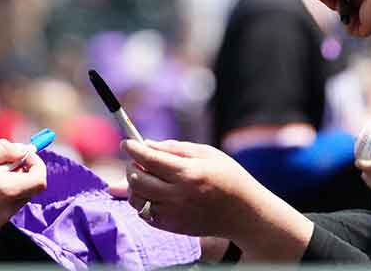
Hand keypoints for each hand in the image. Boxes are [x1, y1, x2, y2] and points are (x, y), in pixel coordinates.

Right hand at [0, 139, 46, 242]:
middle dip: (21, 174)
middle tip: (2, 163)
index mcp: (4, 191)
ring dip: (7, 188)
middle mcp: (3, 212)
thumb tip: (24, 150)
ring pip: (13, 203)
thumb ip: (4, 150)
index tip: (25, 155)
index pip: (39, 180)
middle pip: (27, 192)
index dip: (37, 164)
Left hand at [123, 139, 267, 239]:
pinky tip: (153, 193)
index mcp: (188, 173)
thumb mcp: (207, 153)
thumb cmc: (228, 177)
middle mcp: (178, 195)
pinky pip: (144, 214)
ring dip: (134, 185)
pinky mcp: (172, 227)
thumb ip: (175, 148)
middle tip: (138, 160)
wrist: (244, 213)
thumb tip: (147, 144)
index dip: (133, 148)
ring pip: (136, 198)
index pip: (149, 159)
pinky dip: (142, 201)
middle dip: (132, 165)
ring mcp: (173, 214)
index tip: (126, 142)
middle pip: (137, 179)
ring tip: (146, 177)